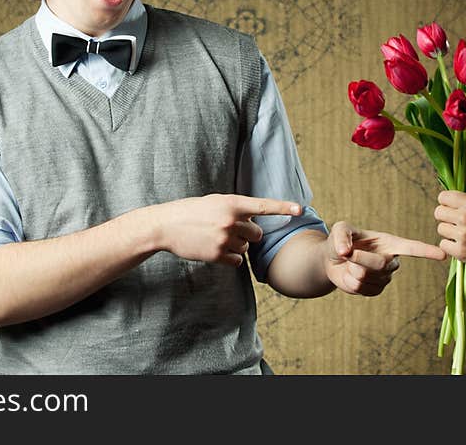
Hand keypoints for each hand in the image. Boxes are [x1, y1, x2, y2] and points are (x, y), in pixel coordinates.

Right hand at [158, 193, 302, 266]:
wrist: (165, 225)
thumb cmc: (191, 212)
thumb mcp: (214, 203)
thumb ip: (236, 210)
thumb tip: (254, 224)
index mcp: (231, 203)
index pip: (263, 206)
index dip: (283, 207)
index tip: (300, 210)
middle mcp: (230, 220)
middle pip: (257, 234)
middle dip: (248, 235)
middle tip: (229, 231)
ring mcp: (224, 238)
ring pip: (246, 249)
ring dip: (236, 246)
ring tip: (216, 238)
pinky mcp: (217, 255)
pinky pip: (238, 262)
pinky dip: (231, 259)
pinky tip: (215, 251)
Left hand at [324, 221, 445, 295]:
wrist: (333, 259)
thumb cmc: (342, 240)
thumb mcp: (340, 230)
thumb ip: (341, 236)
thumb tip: (345, 251)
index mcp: (390, 243)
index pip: (411, 248)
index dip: (426, 251)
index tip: (442, 254)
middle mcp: (391, 261)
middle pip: (380, 264)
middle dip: (360, 259)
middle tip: (347, 253)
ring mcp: (384, 277)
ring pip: (367, 277)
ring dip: (351, 269)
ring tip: (351, 263)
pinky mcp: (375, 290)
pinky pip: (360, 288)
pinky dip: (348, 281)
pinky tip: (351, 274)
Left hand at [434, 190, 465, 271]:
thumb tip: (451, 201)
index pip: (443, 197)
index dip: (446, 204)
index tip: (451, 209)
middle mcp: (465, 216)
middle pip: (438, 213)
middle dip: (446, 218)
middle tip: (456, 225)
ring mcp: (462, 234)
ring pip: (440, 229)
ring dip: (449, 233)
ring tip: (464, 237)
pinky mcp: (461, 251)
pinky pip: (443, 245)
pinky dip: (451, 247)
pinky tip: (463, 246)